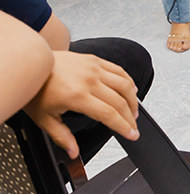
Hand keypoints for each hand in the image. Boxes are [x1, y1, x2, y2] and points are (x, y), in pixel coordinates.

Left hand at [23, 51, 138, 159]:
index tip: (131, 134)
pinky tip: (130, 90)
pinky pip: (118, 70)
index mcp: (77, 96)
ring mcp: (93, 68)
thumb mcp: (44, 119)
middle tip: (134, 127)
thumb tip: (73, 152)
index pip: (108, 114)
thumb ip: (61, 137)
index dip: (123, 126)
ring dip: (133, 100)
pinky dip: (128, 81)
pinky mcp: (95, 60)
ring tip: (134, 111)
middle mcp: (89, 80)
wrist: (30, 65)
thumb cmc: (36, 90)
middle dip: (130, 117)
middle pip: (119, 101)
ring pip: (124, 84)